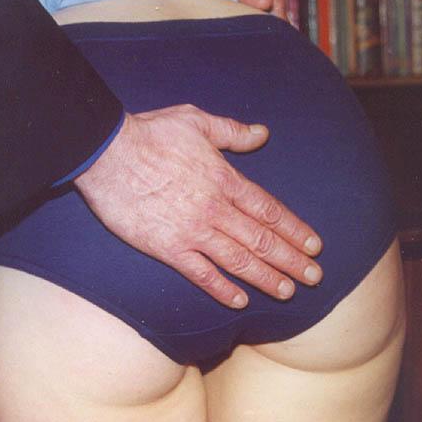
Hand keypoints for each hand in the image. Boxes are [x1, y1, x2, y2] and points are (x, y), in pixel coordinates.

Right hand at [74, 106, 321, 308]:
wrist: (108, 154)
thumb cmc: (150, 134)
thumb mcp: (196, 120)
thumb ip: (232, 131)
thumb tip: (262, 134)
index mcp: (225, 179)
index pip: (269, 210)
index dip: (294, 229)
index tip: (314, 245)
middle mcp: (215, 210)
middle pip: (262, 240)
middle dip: (291, 260)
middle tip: (314, 277)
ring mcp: (192, 232)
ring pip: (239, 260)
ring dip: (266, 278)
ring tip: (288, 292)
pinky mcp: (167, 249)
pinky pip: (201, 274)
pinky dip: (222, 289)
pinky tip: (240, 301)